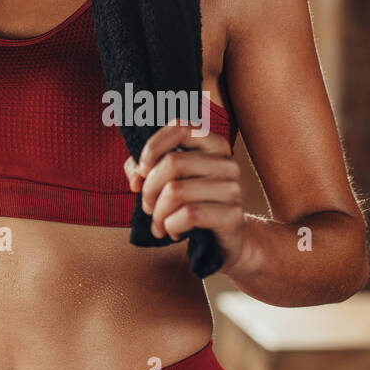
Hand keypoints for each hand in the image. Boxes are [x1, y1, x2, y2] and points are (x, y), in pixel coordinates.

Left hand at [122, 117, 248, 270]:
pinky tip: (173, 232)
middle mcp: (227, 163)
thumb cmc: (192, 205)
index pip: (180, 128)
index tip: (142, 170)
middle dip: (149, 189)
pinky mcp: (233, 215)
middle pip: (172, 163)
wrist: (224, 242)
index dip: (153, 147)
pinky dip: (171, 226)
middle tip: (147, 206)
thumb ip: (145, 170)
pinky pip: (189, 215)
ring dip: (158, 213)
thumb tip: (136, 177)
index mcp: (213, 146)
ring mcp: (233, 189)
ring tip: (159, 223)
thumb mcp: (168, 182)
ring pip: (176, 191)